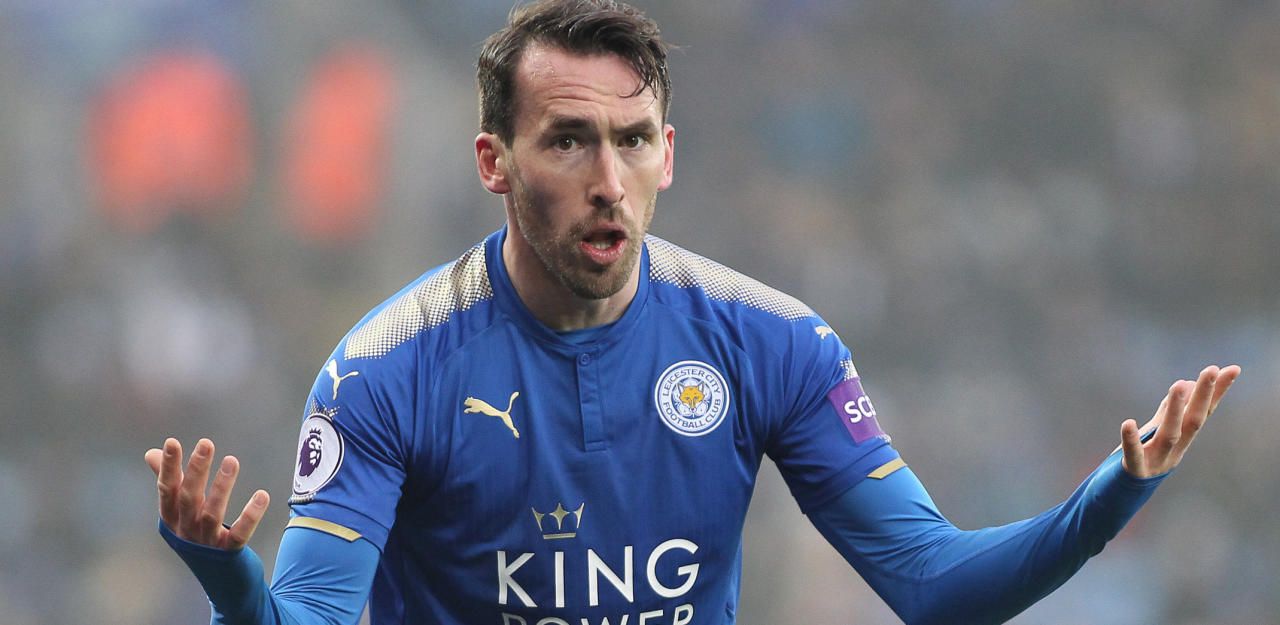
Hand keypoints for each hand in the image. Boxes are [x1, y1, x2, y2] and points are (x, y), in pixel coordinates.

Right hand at [144, 438, 269, 549]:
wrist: (218, 579)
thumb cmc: (195, 535)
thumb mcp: (179, 510)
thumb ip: (168, 481)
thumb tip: (151, 453)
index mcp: (171, 518)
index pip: (167, 489)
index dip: (168, 467)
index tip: (172, 442)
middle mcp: (185, 531)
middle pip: (189, 498)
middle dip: (196, 470)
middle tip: (206, 443)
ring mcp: (206, 543)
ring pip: (212, 513)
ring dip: (221, 487)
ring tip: (232, 460)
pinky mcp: (229, 553)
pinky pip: (239, 534)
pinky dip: (250, 516)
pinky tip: (262, 495)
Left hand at [1120, 364, 1240, 477]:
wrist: (1123, 492)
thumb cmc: (1144, 456)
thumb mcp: (1159, 430)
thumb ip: (1170, 410)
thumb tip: (1187, 383)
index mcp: (1183, 438)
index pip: (1204, 411)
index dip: (1218, 392)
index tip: (1233, 369)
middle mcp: (1176, 449)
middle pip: (1194, 420)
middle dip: (1204, 396)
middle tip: (1211, 370)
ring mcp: (1158, 460)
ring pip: (1170, 434)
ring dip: (1174, 410)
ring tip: (1178, 385)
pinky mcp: (1136, 470)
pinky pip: (1134, 455)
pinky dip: (1131, 440)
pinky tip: (1128, 424)